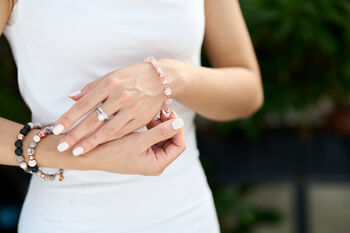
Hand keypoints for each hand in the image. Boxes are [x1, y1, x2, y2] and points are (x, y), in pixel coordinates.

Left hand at [53, 60, 173, 155]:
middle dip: (75, 135)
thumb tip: (72, 98)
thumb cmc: (134, 75)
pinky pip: (122, 132)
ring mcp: (131, 109)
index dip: (69, 118)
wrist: (162, 78)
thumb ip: (91, 88)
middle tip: (62, 146)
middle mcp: (119, 97)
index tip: (57, 129)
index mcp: (109, 84)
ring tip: (77, 151)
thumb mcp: (112, 76)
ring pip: (107, 130)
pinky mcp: (141, 118)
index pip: (84, 104)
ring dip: (91, 142)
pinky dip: (108, 140)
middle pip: (93, 120)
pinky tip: (98, 145)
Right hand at [84, 112, 185, 175]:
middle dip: (168, 125)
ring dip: (159, 124)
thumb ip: (161, 132)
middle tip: (161, 111)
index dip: (176, 129)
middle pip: (172, 140)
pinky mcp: (141, 149)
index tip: (169, 114)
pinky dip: (151, 126)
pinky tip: (144, 118)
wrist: (87, 154)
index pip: (179, 145)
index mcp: (158, 164)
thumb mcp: (138, 141)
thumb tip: (180, 123)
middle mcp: (155, 162)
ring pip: (162, 136)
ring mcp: (148, 156)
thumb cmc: (112, 150)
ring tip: (152, 114)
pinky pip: (152, 136)